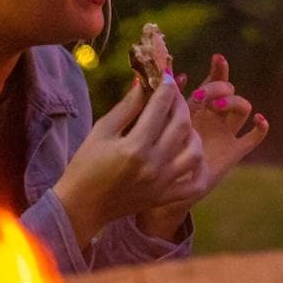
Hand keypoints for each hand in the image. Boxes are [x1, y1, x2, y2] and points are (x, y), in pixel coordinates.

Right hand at [52, 74, 201, 249]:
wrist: (83, 205)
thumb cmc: (86, 166)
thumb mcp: (101, 131)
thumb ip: (126, 108)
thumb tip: (144, 84)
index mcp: (135, 147)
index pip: (160, 108)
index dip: (166, 88)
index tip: (167, 77)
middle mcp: (154, 164)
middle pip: (181, 125)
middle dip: (180, 103)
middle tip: (173, 95)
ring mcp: (163, 183)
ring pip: (195, 151)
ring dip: (192, 132)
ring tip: (181, 124)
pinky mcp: (166, 197)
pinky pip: (195, 183)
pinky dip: (199, 168)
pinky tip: (190, 154)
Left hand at [140, 54, 270, 235]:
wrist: (161, 187)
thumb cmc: (153, 154)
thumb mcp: (153, 125)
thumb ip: (158, 101)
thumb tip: (161, 76)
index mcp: (197, 106)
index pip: (213, 80)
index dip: (218, 69)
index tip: (217, 59)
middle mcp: (214, 116)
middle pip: (228, 91)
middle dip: (221, 86)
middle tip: (204, 94)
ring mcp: (225, 133)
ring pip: (242, 108)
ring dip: (234, 102)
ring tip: (217, 106)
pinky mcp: (234, 151)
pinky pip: (253, 137)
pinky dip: (260, 127)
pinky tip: (258, 120)